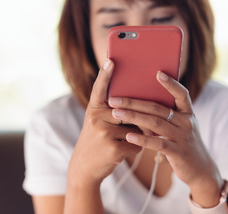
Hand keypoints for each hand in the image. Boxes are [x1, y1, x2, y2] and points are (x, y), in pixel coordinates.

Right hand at [67, 59, 141, 187]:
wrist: (84, 167)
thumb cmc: (97, 139)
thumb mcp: (98, 122)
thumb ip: (112, 111)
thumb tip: (140, 105)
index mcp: (94, 109)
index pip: (100, 88)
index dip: (105, 74)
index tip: (111, 60)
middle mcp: (96, 118)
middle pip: (129, 110)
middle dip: (138, 118)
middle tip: (143, 120)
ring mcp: (104, 133)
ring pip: (136, 128)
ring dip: (137, 135)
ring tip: (122, 141)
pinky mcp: (113, 148)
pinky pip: (136, 143)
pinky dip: (135, 148)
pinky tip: (123, 151)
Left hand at [108, 71, 222, 206]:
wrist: (200, 169)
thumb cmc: (185, 143)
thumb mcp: (181, 126)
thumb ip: (168, 115)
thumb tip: (143, 102)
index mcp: (188, 112)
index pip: (181, 94)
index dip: (171, 83)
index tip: (157, 73)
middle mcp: (187, 122)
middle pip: (158, 108)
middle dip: (134, 102)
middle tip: (114, 99)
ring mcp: (183, 137)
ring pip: (155, 123)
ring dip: (133, 117)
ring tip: (116, 113)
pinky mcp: (178, 152)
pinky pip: (158, 143)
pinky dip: (142, 139)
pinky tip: (129, 136)